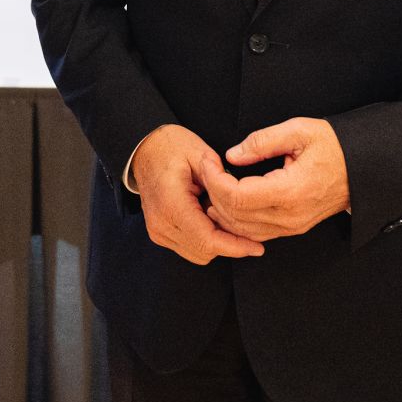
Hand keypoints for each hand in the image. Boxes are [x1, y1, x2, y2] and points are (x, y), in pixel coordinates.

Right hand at [130, 124, 269, 265]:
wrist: (145, 148)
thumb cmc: (170, 147)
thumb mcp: (201, 154)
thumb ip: (222, 182)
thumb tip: (243, 206)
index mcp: (171, 204)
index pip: (208, 241)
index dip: (236, 247)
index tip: (257, 247)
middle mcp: (161, 223)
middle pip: (205, 252)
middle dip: (230, 245)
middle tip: (248, 228)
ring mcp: (158, 231)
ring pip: (199, 254)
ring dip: (218, 243)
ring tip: (227, 218)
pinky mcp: (160, 234)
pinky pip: (190, 247)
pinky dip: (206, 239)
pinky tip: (213, 219)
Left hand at [196, 117, 350, 242]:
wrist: (362, 169)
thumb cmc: (334, 147)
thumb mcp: (299, 131)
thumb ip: (262, 141)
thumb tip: (232, 155)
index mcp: (291, 191)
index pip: (237, 197)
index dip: (215, 180)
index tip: (208, 161)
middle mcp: (290, 216)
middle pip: (235, 216)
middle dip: (213, 193)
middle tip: (207, 169)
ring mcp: (292, 226)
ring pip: (242, 230)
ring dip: (221, 210)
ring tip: (212, 184)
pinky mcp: (293, 228)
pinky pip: (256, 233)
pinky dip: (236, 221)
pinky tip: (226, 203)